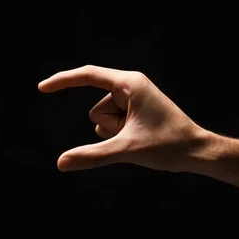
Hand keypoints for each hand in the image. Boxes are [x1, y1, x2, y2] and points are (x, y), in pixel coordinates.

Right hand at [38, 65, 207, 171]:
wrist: (197, 151)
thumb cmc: (168, 145)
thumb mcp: (127, 149)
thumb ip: (92, 156)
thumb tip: (61, 163)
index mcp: (130, 83)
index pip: (87, 75)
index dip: (63, 81)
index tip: (41, 88)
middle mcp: (131, 86)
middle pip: (95, 108)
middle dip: (109, 128)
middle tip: (138, 136)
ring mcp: (134, 100)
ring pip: (103, 121)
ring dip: (116, 135)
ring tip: (143, 138)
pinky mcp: (136, 112)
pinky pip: (113, 126)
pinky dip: (121, 137)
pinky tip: (142, 141)